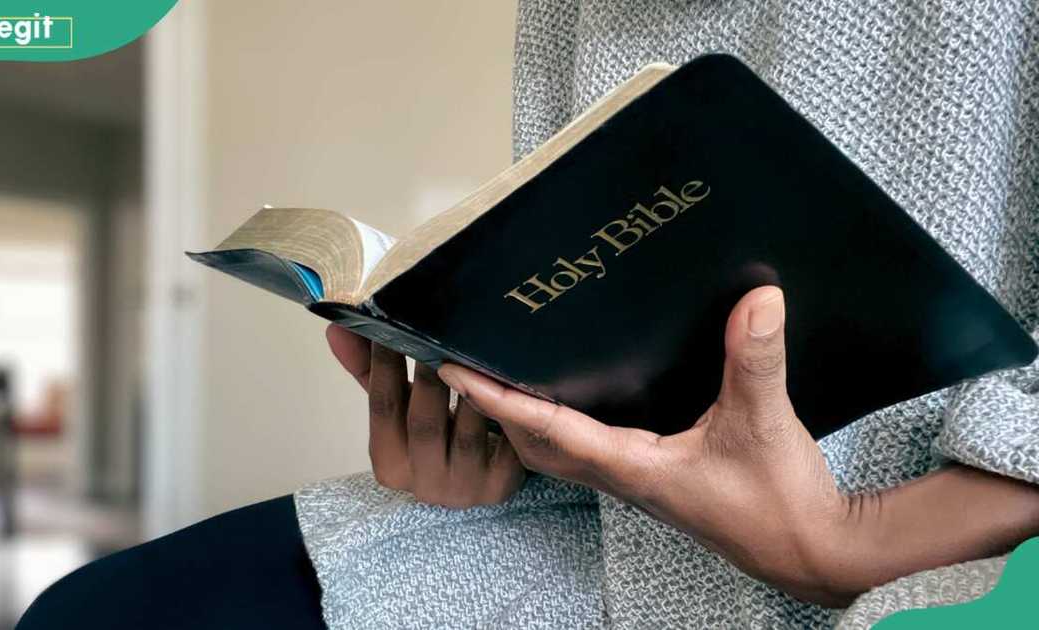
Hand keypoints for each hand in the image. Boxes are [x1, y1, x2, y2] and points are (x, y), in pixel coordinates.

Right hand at [327, 324, 524, 507]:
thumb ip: (368, 372)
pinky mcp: (500, 487)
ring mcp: (463, 489)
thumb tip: (337, 329)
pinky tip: (507, 379)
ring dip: (472, 388)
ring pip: (467, 432)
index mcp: (389, 464)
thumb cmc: (436, 436)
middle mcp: (423, 484)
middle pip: (424, 421)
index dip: (385, 363)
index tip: (393, 323)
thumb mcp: (400, 407)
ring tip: (473, 348)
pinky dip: (505, 411)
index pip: (382, 406)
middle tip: (439, 329)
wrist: (481, 474)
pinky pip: (505, 444)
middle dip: (431, 372)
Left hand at [438, 287, 857, 604]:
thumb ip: (755, 360)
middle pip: (536, 444)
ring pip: (558, 450)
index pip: (547, 428)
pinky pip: (589, 448)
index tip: (455, 371)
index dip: (498, 400)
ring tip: (500, 374)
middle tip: (464, 365)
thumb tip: (758, 298)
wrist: (810, 549)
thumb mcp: (763, 422)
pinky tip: (572, 393)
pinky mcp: (655, 475)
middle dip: (495, 409)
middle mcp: (622, 475)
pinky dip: (561, 422)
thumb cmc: (779, 501)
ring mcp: (636, 478)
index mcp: (632, 466)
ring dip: (523, 418)